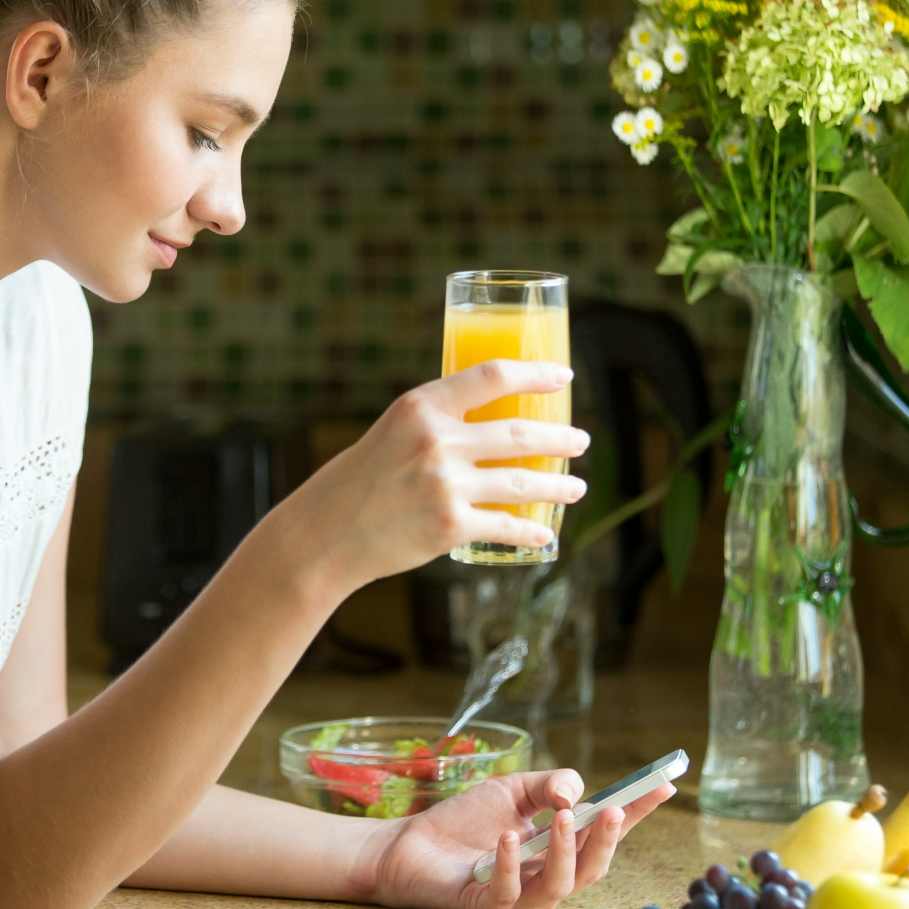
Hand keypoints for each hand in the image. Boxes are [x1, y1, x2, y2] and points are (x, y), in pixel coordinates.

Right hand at [284, 360, 589, 591]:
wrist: (326, 533)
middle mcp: (436, 441)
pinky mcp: (449, 527)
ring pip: (522, 483)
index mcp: (421, 406)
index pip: (492, 376)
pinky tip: (545, 531)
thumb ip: (438, 423)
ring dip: (558, 485)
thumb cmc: (361, 479)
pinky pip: (505, 526)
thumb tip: (494, 421)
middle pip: (519, 434)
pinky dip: (531, 530)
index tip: (565, 377)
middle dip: (561, 439)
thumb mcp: (394, 431)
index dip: (536, 375)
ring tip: (577, 486)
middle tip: (581, 440)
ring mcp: (445, 486)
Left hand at [357, 769, 672, 908]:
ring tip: (560, 817)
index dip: (637, 813)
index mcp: (559, 849)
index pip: (606, 833)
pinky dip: (511, 866)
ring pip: (560, 887)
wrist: (408, 844)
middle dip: (606, 839)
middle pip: (593, 869)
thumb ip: (549, 785)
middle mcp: (547, 878)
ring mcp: (520, 898)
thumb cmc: (464, 820)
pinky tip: (508, 839)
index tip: (664, 786)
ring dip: (565, 851)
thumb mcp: (513, 789)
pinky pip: (509, 896)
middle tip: (613, 808)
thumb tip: (574, 795)